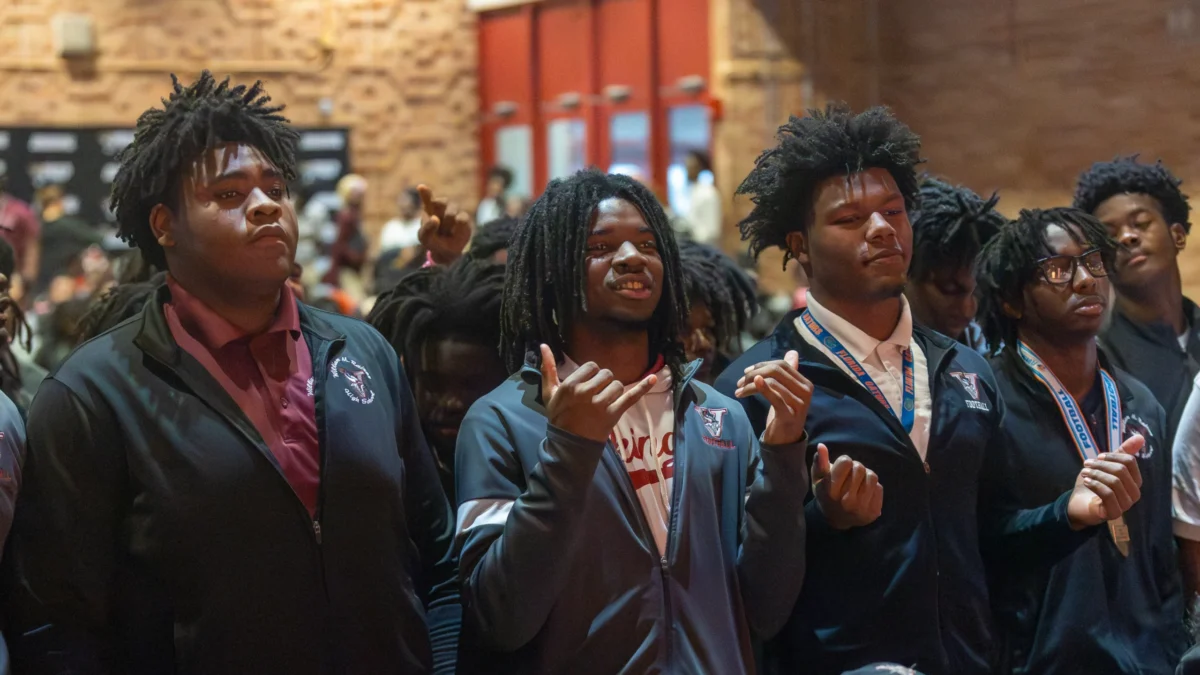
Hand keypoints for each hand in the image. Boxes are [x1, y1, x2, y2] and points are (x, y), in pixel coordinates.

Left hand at [417, 184, 471, 264]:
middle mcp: (442, 206)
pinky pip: (461, 219)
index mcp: (429, 208)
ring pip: (451, 214)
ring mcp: (454, 210)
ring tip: (445, 233)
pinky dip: (457, 228)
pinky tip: (455, 232)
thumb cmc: (433, 241)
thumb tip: (436, 219)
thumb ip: (426, 229)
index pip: (427, 198)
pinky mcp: (464, 217)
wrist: (447, 251)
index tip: (421, 187)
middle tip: (437, 227)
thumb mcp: (424, 239)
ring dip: (447, 227)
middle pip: (441, 202)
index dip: (425, 193)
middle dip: (438, 216)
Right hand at [539, 344, 656, 442]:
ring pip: (617, 385)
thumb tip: (543, 345)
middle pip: (605, 374)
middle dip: (603, 382)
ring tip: (604, 401)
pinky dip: (643, 387)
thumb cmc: (559, 417)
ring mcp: (601, 404)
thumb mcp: (549, 393)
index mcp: (571, 385)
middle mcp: (586, 393)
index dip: (591, 374)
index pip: (591, 366)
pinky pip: (631, 397)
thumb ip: (548, 368)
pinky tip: (653, 378)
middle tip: (596, 394)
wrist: (569, 444)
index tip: (587, 384)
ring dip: (613, 390)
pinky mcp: (613, 414)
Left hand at [733, 350, 811, 444]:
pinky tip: (752, 386)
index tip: (746, 371)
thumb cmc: (784, 413)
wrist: (786, 440)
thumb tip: (792, 352)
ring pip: (772, 383)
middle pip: (777, 371)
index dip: (762, 364)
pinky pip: (776, 398)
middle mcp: (805, 391)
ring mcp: (799, 404)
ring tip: (739, 391)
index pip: (782, 365)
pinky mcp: (789, 415)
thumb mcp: (786, 391)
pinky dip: (763, 389)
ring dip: (751, 385)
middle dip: (754, 373)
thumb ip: (788, 373)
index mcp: (805, 383)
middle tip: (740, 382)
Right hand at [810, 443, 882, 529]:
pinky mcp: (873, 513)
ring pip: (872, 476)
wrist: (836, 520)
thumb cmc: (826, 494)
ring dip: (866, 475)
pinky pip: (879, 488)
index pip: (845, 461)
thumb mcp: (818, 479)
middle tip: (850, 475)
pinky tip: (864, 493)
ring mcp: (861, 509)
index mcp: (830, 491)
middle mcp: (846, 501)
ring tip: (858, 482)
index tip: (840, 468)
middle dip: (855, 467)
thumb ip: (819, 463)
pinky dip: (873, 487)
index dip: (843, 461)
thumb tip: (822, 446)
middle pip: (859, 467)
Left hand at [1067, 434, 1143, 529]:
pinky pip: (1108, 494)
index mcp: (1135, 480)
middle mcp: (1134, 493)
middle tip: (1087, 464)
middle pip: (1121, 471)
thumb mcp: (1106, 465)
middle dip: (1101, 465)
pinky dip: (1095, 484)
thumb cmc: (1095, 484)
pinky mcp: (1113, 512)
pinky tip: (1086, 481)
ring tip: (1084, 472)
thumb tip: (1140, 437)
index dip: (1112, 456)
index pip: (1129, 461)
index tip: (1098, 457)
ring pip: (1114, 482)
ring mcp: (1125, 505)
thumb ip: (1122, 452)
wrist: (1079, 505)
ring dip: (1096, 474)